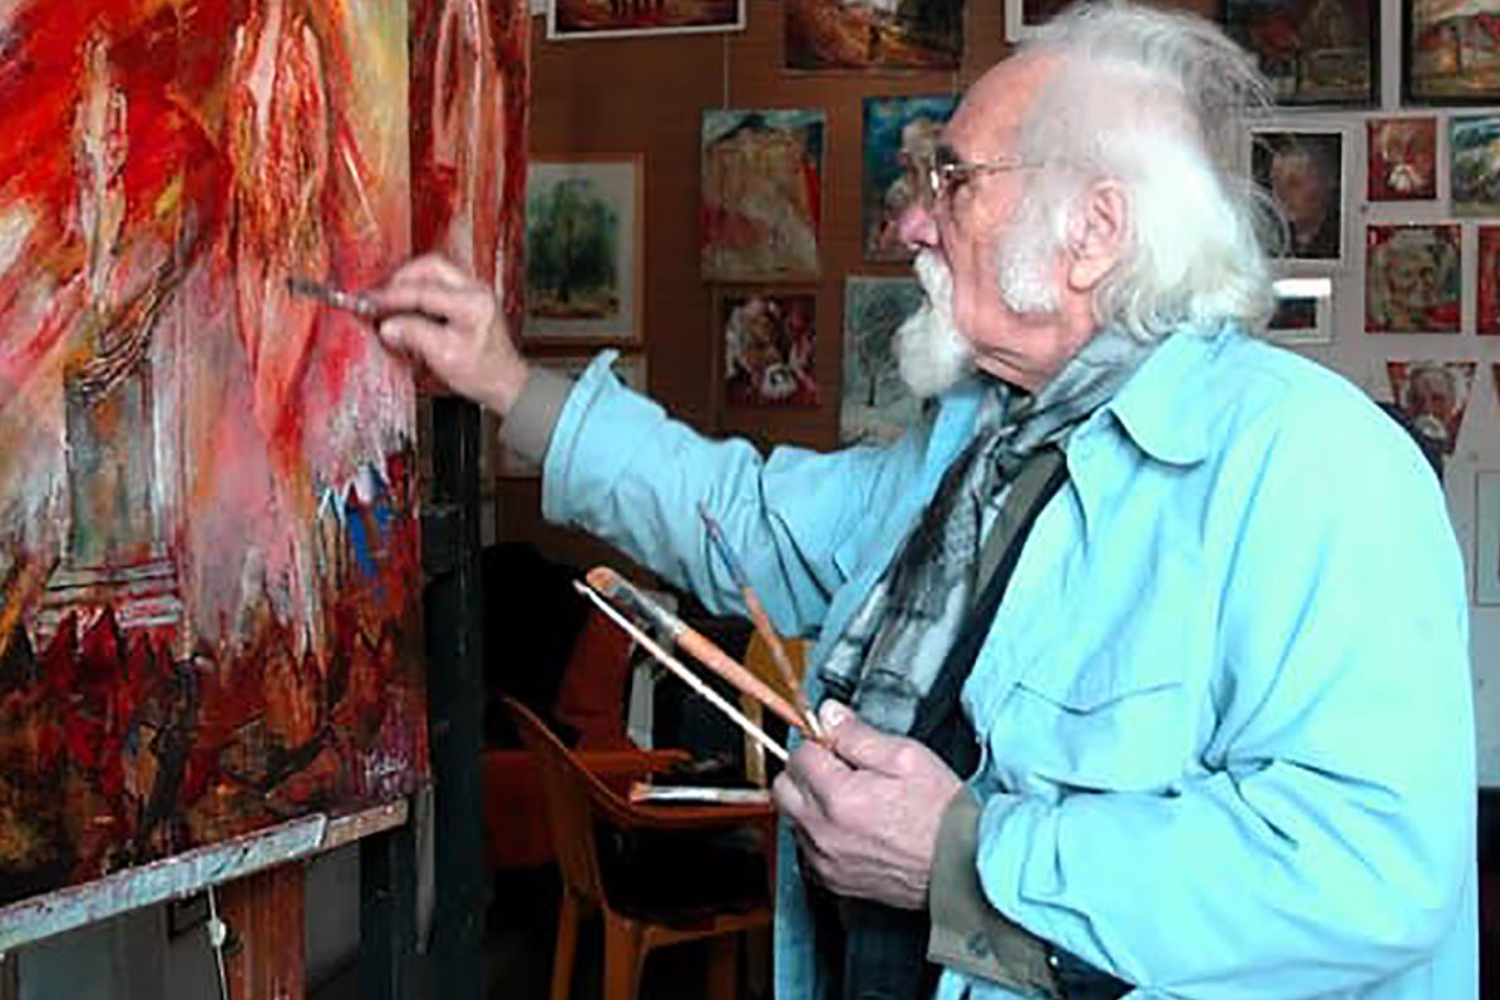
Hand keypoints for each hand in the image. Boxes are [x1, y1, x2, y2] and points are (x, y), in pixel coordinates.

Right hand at [366, 254, 528, 415]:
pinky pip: (440, 281)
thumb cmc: (482, 374)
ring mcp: (476, 290)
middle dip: (400, 279)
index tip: (367, 302)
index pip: (422, 291)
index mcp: (472, 304)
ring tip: (390, 300)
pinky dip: (420, 289)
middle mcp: (477, 290)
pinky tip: (407, 304)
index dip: (390, 296)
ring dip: (409, 282)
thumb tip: (387, 324)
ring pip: (435, 270)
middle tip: (379, 296)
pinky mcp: (471, 296)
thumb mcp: (443, 357)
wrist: (505, 383)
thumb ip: (413, 335)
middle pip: (430, 266)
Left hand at [772, 701, 963, 909]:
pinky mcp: (832, 880)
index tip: (840, 748)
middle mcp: (823, 832)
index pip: (799, 754)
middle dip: (804, 773)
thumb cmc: (940, 814)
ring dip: (810, 804)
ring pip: (793, 819)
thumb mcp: (906, 758)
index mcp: (839, 797)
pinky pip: (806, 848)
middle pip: (783, 788)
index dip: (820, 744)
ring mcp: (825, 860)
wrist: (962, 867)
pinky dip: (819, 835)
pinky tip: (850, 829)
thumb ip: (858, 735)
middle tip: (838, 771)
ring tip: (851, 802)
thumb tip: (828, 714)